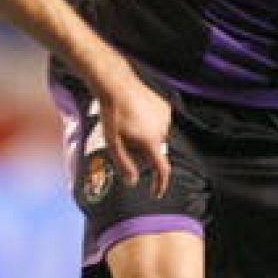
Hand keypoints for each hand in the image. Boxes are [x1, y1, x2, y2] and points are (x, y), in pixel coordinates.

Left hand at [98, 76, 173, 198]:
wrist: (116, 84)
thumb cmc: (111, 115)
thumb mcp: (112, 143)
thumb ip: (123, 164)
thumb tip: (132, 182)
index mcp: (151, 141)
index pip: (162, 169)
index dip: (160, 184)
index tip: (156, 192)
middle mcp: (163, 130)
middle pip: (155, 151)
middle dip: (143, 152)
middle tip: (125, 141)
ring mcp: (166, 117)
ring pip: (158, 136)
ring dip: (147, 137)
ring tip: (129, 124)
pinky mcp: (165, 105)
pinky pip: (160, 122)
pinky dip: (151, 123)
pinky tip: (136, 114)